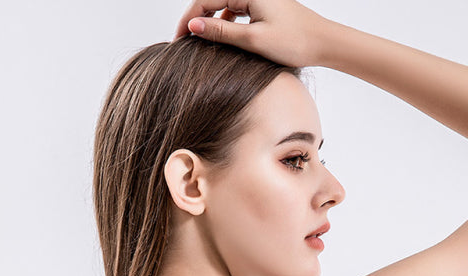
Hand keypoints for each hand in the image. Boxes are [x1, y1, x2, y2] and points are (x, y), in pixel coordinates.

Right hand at [172, 0, 333, 68]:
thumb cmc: (293, 41)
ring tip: (200, 45)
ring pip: (223, 6)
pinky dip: (225, 24)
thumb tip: (193, 26)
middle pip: (211, 0)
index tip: (178, 41)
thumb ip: (221, 32)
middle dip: (197, 21)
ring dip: (210, 23)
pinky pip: (236, 11)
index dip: (187, 20)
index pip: (204, 0)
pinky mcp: (263, 5)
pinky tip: (222, 40)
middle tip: (184, 45)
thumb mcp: (252, 40)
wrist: (323, 43)